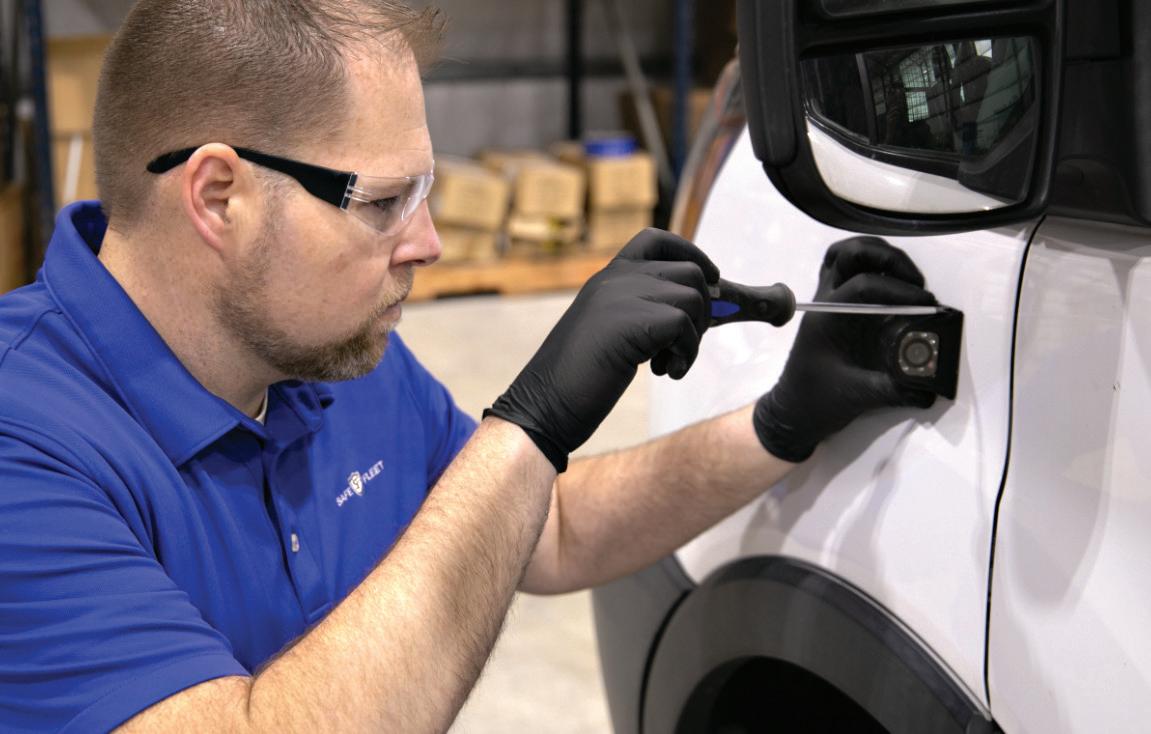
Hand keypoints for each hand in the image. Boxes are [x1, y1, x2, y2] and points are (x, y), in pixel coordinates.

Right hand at [487, 229, 716, 471]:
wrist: (544, 405)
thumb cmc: (578, 378)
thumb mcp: (611, 330)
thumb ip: (643, 309)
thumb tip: (707, 303)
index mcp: (607, 277)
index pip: (656, 239)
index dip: (691, 254)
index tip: (710, 278)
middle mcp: (615, 278)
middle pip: (690, 273)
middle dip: (701, 313)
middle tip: (678, 348)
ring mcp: (622, 295)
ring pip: (694, 298)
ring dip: (693, 338)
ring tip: (668, 365)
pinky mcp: (632, 320)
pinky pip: (685, 325)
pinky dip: (686, 354)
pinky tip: (666, 374)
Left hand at [753, 236, 937, 462]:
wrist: (793, 411)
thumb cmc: (818, 402)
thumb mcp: (859, 396)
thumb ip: (896, 389)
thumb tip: (933, 386)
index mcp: (828, 318)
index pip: (863, 285)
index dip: (898, 290)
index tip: (927, 304)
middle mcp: (826, 301)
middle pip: (851, 254)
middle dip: (890, 259)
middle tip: (917, 283)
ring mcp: (828, 300)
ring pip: (846, 254)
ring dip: (880, 254)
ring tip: (909, 277)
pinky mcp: (835, 305)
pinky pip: (847, 269)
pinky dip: (872, 264)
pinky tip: (895, 282)